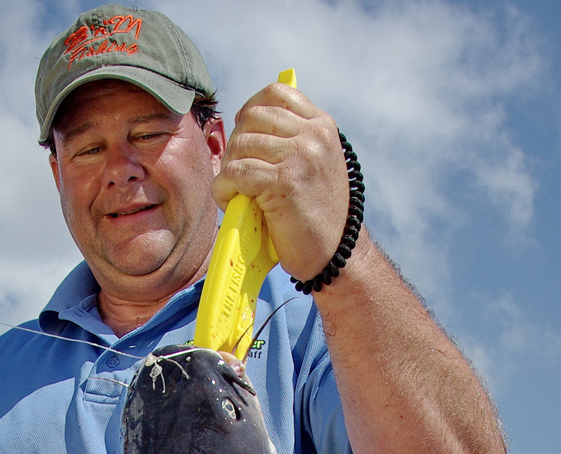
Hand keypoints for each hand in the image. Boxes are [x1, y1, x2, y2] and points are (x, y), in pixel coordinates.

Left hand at [211, 83, 350, 281]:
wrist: (336, 253)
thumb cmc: (317, 214)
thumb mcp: (314, 165)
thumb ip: (292, 139)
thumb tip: (249, 117)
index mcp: (321, 126)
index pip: (276, 93)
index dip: (250, 110)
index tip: (246, 136)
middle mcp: (313, 136)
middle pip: (251, 118)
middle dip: (236, 146)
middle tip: (239, 174)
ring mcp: (300, 156)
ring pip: (240, 145)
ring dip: (228, 172)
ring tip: (237, 192)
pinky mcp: (284, 182)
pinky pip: (235, 173)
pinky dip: (224, 189)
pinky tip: (233, 202)